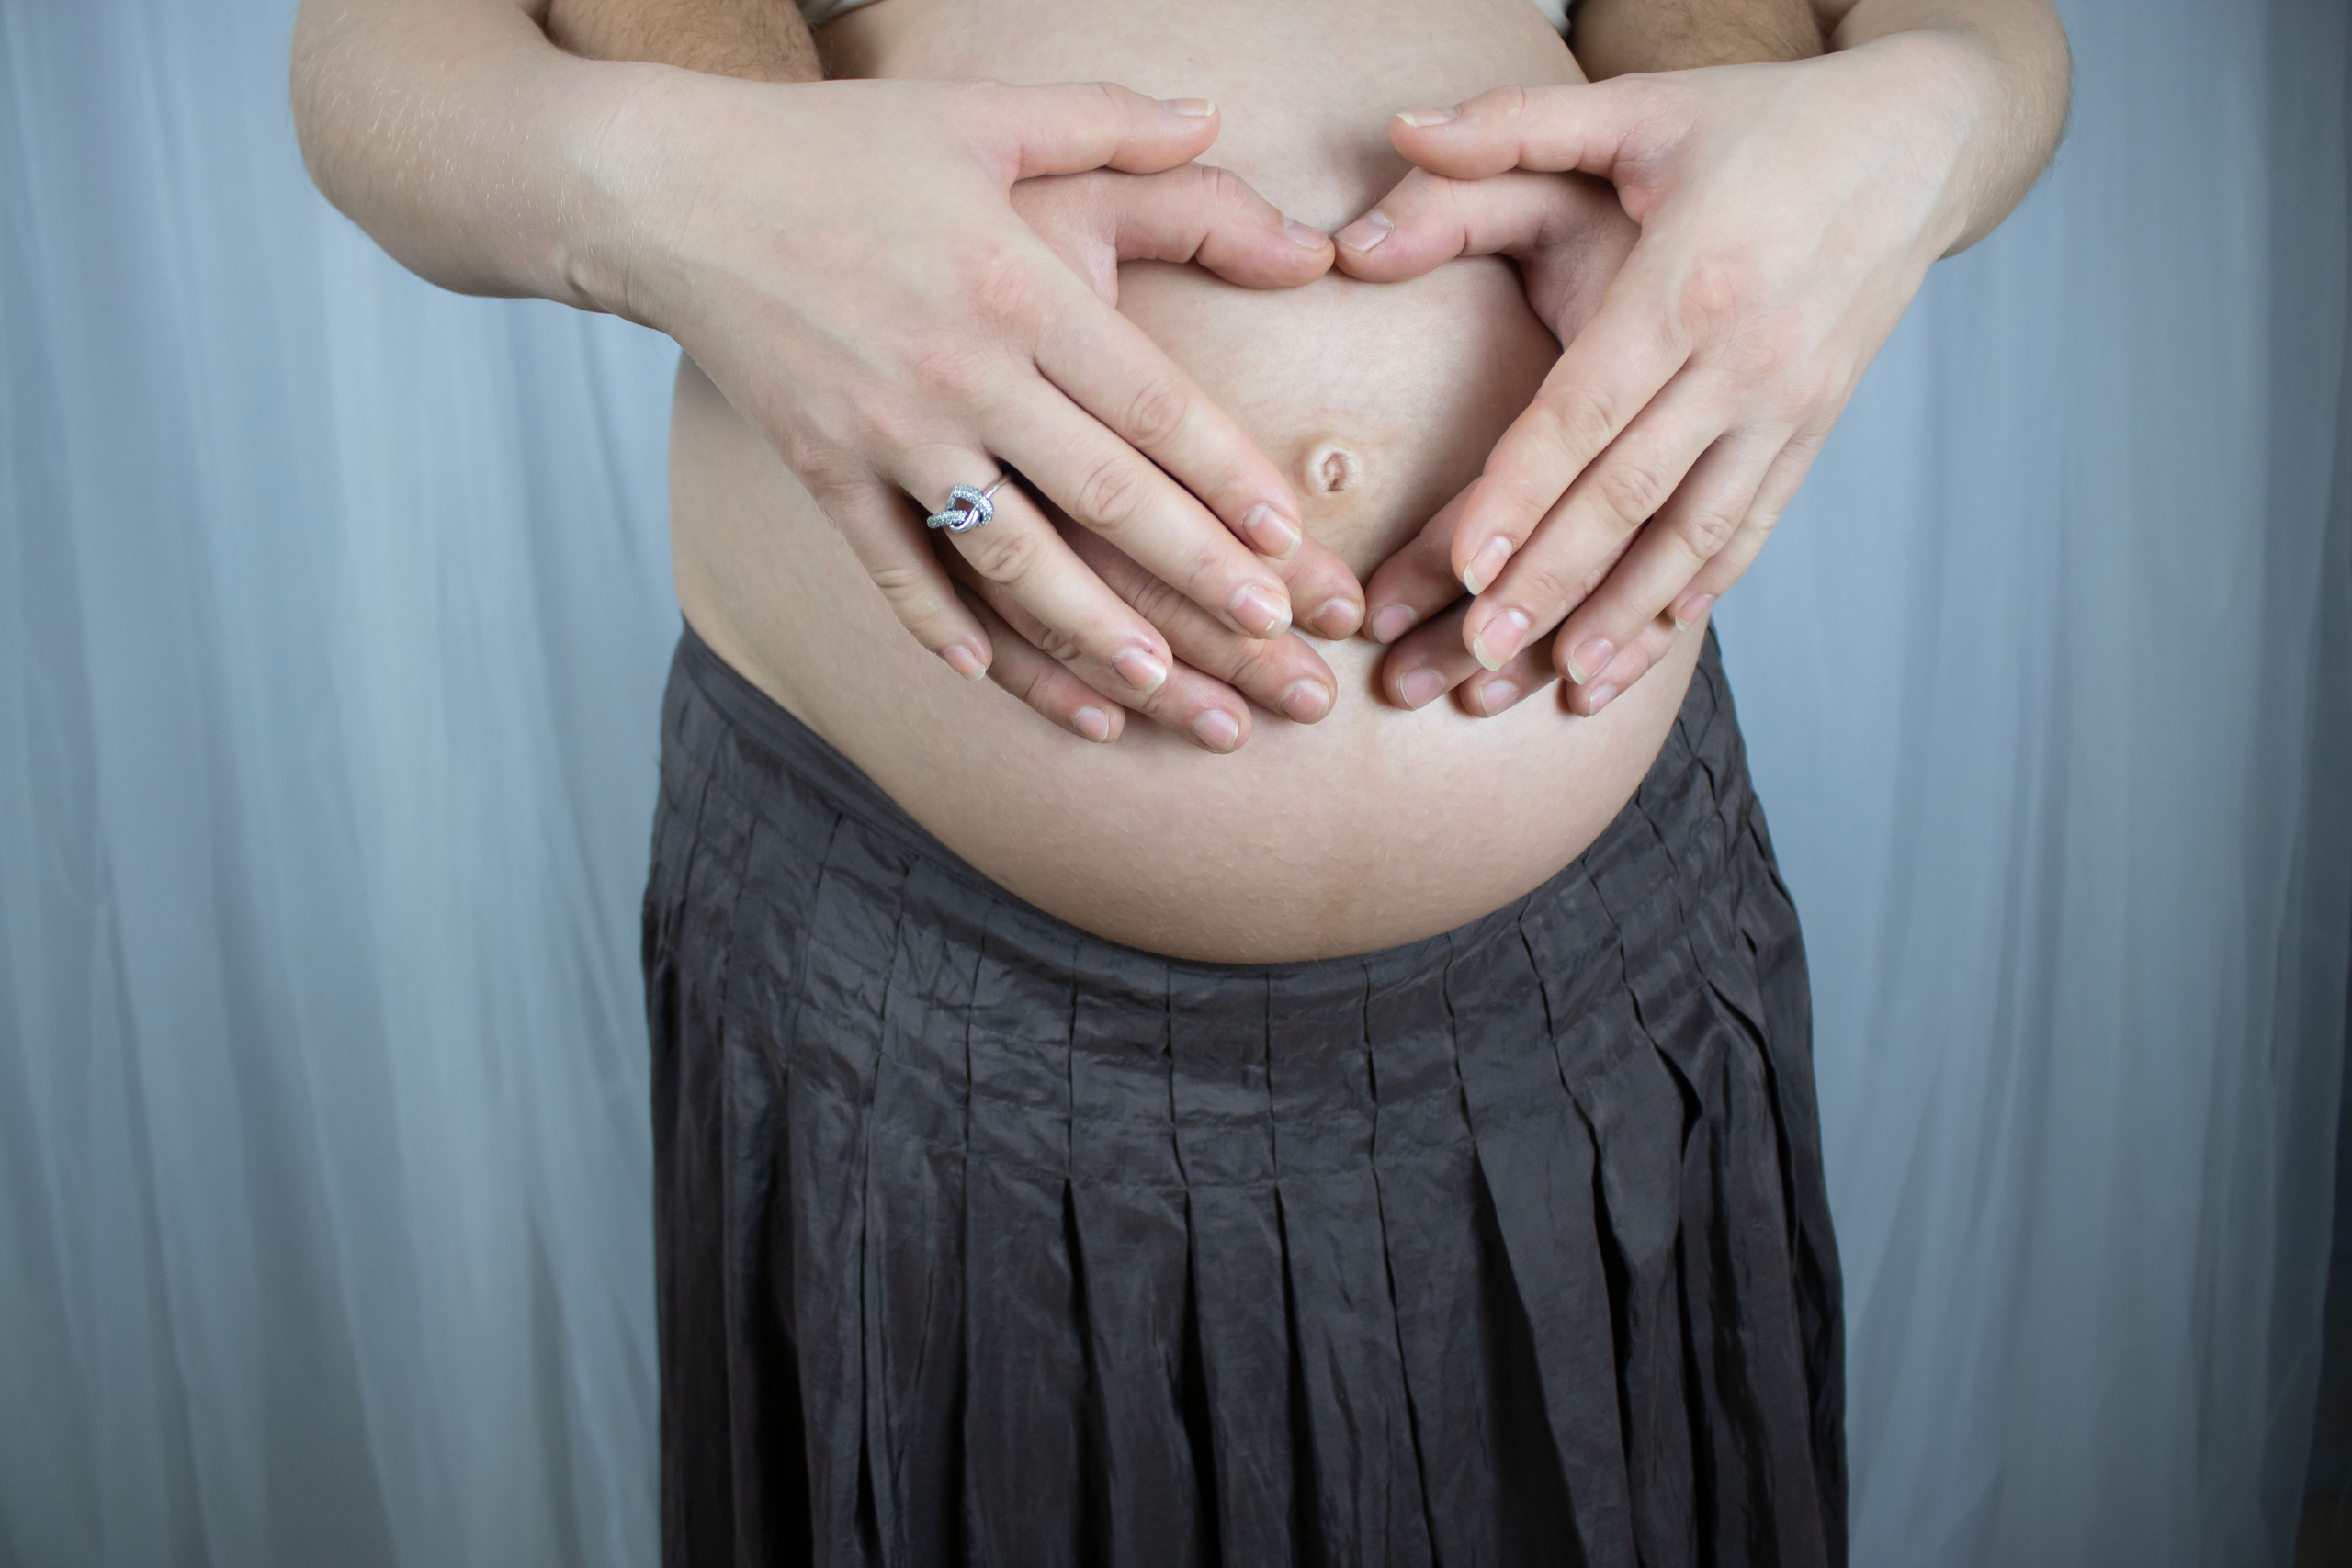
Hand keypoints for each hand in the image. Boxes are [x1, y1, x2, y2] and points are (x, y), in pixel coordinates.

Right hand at [594, 74, 1363, 704]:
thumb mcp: (983, 110)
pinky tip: (985, 676)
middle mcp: (960, 371)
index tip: (1289, 540)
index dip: (1229, 476)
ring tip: (1157, 684)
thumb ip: (1109, 120)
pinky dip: (938, 626)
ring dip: (1088, 631)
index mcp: (1015, 284)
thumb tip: (1216, 113)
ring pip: (1007, 556)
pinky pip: (890, 568)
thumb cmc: (840, 146)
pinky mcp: (820, 469)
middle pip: (1101, 493)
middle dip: (1193, 571)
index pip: (1152, 401)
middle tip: (1270, 635)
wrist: (671, 187)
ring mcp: (886, 432)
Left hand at [1336, 40, 1992, 713]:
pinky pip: (1750, 529)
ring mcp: (1789, 403)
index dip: (1522, 493)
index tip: (1460, 568)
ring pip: (1694, 533)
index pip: (1587, 409)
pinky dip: (1695, 595)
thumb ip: (1513, 124)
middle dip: (1550, 584)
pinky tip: (1646, 646)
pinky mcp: (1815, 428)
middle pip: (1630, 493)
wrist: (1922, 136)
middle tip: (1476, 657)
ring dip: (1624, 616)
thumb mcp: (1640, 104)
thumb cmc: (1761, 121)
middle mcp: (1746, 356)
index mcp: (1690, 281)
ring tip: (1558, 682)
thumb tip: (1402, 124)